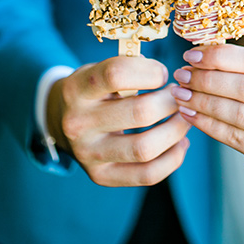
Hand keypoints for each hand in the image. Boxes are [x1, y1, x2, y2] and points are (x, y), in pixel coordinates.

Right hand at [47, 56, 190, 186]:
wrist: (61, 119)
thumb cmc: (93, 89)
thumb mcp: (100, 68)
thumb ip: (129, 67)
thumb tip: (167, 76)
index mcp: (77, 89)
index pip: (117, 74)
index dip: (150, 71)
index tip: (163, 73)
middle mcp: (78, 123)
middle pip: (140, 113)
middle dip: (171, 102)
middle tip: (180, 96)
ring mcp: (88, 154)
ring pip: (145, 148)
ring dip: (175, 131)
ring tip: (183, 117)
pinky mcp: (100, 176)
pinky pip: (146, 175)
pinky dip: (172, 158)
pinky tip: (180, 142)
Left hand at [172, 44, 243, 172]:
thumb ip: (234, 66)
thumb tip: (196, 54)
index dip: (219, 56)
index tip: (191, 55)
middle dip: (207, 80)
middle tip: (182, 76)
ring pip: (238, 114)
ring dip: (204, 102)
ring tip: (180, 94)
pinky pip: (233, 137)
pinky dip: (207, 124)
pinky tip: (188, 114)